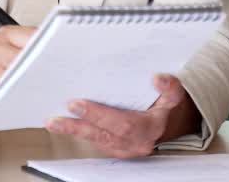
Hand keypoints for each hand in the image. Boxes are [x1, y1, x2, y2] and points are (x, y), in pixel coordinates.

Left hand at [45, 74, 197, 158]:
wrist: (167, 125)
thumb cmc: (164, 107)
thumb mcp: (174, 95)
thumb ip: (170, 87)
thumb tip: (158, 78)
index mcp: (150, 128)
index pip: (124, 123)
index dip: (100, 114)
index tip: (79, 103)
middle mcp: (136, 143)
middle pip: (107, 134)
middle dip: (84, 122)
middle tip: (64, 111)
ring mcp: (124, 148)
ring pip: (97, 140)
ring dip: (74, 130)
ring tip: (54, 122)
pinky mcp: (114, 150)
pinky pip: (94, 141)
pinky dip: (78, 131)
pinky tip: (62, 124)